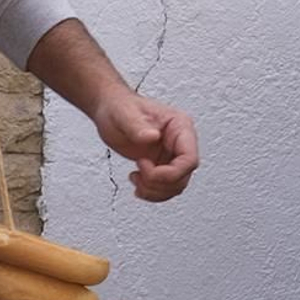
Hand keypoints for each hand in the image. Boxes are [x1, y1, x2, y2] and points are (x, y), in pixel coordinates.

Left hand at [91, 87, 199, 201]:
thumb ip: (137, 126)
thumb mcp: (124, 114)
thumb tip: (153, 136)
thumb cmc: (119, 106)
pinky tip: (136, 182)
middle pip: (183, 176)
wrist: (109, 110)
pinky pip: (165, 188)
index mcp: (179, 126)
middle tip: (138, 172)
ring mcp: (172, 155)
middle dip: (158, 182)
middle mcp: (180, 142)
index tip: (145, 166)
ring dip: (154, 191)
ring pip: (176, 186)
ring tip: (136, 178)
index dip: (170, 173)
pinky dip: (151, 192)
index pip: (189, 159)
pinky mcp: (162, 165)